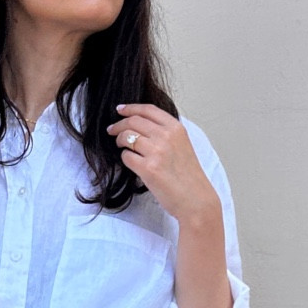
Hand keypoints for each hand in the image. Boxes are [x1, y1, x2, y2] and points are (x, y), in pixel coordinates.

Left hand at [107, 104, 221, 228]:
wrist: (195, 199)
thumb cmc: (189, 177)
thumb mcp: (183, 145)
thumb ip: (166, 133)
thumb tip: (142, 126)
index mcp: (176, 128)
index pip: (148, 110)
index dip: (131, 108)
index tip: (120, 109)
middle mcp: (167, 136)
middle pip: (134, 121)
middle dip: (119, 124)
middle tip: (112, 130)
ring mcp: (157, 152)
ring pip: (127, 137)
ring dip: (119, 141)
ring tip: (120, 146)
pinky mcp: (148, 168)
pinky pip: (126, 157)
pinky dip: (125, 158)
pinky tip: (131, 162)